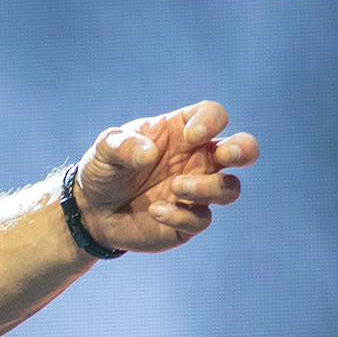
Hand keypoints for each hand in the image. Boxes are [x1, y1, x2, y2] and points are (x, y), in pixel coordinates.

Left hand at [75, 101, 259, 253]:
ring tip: (175, 187)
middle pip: (243, 149)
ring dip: (209, 188)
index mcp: (182, 132)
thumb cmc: (105, 170)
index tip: (191, 136)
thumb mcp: (104, 150)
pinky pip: (202, 219)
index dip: (211, 121)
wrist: (93, 211)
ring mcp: (197, 191)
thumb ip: (123, 145)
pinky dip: (181, 215)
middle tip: (227, 154)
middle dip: (244, 149)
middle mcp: (197, 160)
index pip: (213, 115)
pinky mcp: (189, 221)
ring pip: (230, 188)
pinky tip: (155, 211)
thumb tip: (150, 154)